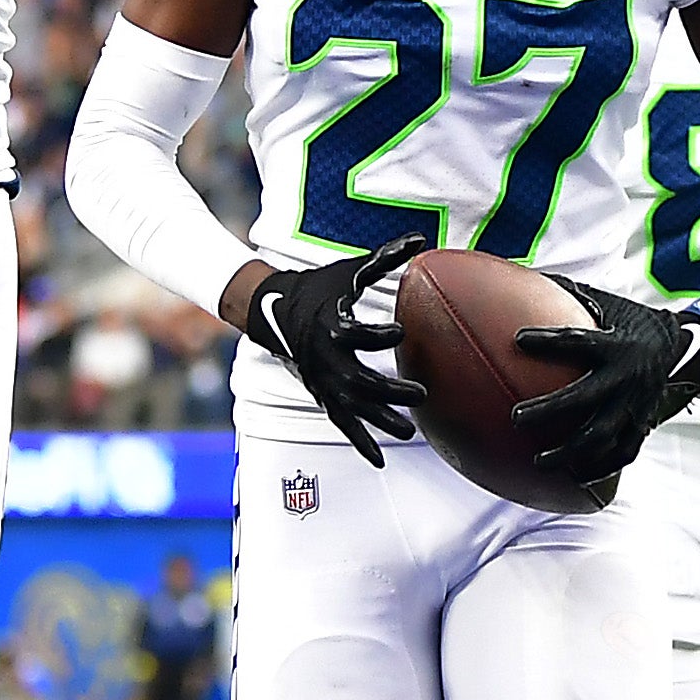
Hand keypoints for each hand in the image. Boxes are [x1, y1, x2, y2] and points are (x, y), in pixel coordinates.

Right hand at [235, 237, 426, 468]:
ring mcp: (324, 382)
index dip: (378, 335)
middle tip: (421, 394)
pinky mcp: (324, 395)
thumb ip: (384, 259)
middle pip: (360, 381)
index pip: (355, 334)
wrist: (278, 313)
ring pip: (355, 409)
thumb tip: (420, 239)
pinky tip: (380, 460)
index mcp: (332, 327)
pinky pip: (342, 424)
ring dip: (382, 421)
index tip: (401, 332)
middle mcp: (327, 360)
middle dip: (391, 390)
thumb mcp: (349, 271)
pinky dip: (360, 443)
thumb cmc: (321, 288)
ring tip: (410, 433)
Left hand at [504, 278, 699, 481]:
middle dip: (551, 409)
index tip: (518, 339)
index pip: (579, 340)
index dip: (550, 340)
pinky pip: (624, 452)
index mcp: (615, 345)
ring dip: (570, 450)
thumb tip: (526, 280)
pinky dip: (601, 468)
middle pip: (586, 397)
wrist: (684, 344)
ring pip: (603, 433)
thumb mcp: (607, 304)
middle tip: (516, 417)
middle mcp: (626, 377)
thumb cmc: (631, 322)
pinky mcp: (643, 422)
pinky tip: (575, 479)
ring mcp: (636, 404)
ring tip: (539, 461)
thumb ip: (571, 298)